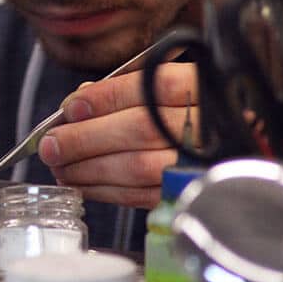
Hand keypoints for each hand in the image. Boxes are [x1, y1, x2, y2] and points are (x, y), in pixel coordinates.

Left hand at [38, 62, 197, 208]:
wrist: (231, 150)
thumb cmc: (190, 112)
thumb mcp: (168, 87)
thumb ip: (127, 88)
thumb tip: (79, 103)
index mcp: (201, 86)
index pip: (150, 87)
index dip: (105, 98)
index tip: (70, 108)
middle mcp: (207, 124)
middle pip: (140, 128)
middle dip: (86, 138)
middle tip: (52, 144)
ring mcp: (202, 162)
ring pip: (139, 166)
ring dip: (90, 169)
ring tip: (60, 166)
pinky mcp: (190, 193)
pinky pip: (144, 195)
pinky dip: (106, 191)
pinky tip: (83, 183)